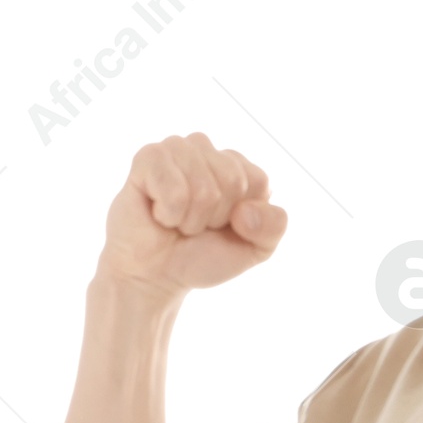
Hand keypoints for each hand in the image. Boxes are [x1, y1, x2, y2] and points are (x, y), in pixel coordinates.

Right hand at [102, 132, 286, 295]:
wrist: (157, 274)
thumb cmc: (203, 255)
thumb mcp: (256, 248)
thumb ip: (274, 226)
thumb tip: (245, 209)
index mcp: (239, 167)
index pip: (259, 181)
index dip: (243, 217)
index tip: (223, 226)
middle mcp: (208, 150)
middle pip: (232, 180)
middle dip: (215, 217)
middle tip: (195, 225)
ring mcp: (177, 149)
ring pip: (204, 188)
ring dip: (191, 219)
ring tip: (177, 220)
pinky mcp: (148, 158)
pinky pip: (174, 191)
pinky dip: (169, 214)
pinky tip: (158, 213)